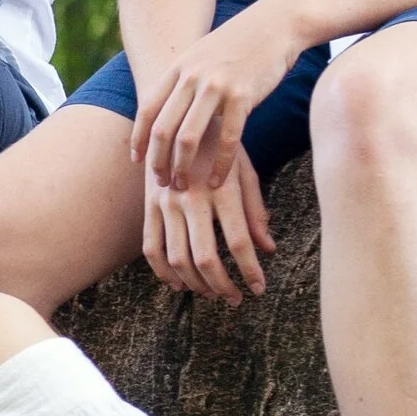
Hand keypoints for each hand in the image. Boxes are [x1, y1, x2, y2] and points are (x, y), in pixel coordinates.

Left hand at [133, 0, 307, 199]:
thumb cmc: (240, 44)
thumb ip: (184, 79)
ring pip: (189, 138)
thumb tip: (167, 109)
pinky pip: (226, 140)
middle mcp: (192, 77)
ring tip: (184, 187)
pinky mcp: (243, 96)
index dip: (139, 139)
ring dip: (182, 168)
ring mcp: (216, 86)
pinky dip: (219, 165)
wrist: (276, 23)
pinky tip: (216, 181)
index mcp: (178, 67)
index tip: (137, 161)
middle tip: (160, 183)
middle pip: (163, 129)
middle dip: (158, 161)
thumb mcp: (202, 55)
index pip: (148, 109)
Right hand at [143, 154, 276, 304]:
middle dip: (223, 285)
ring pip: (178, 258)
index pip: (238, 241)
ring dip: (196, 284)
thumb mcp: (244, 170)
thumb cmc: (219, 145)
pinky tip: (180, 284)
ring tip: (212, 293)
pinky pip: (152, 248)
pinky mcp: (149, 206)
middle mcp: (192, 198)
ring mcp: (166, 204)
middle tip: (236, 299)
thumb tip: (268, 248)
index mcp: (222, 188)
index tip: (259, 288)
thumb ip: (255, 210)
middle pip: (205, 257)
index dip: (250, 270)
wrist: (178, 116)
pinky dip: (164, 272)